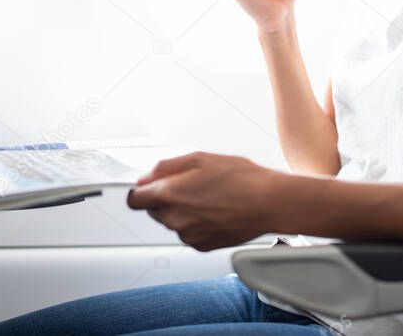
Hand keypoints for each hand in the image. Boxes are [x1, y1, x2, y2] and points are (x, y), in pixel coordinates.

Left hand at [126, 151, 275, 250]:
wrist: (268, 203)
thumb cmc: (240, 179)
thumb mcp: (199, 158)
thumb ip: (166, 167)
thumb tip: (147, 177)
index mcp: (168, 195)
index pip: (134, 200)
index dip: (143, 190)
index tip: (151, 186)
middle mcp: (174, 219)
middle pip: (154, 210)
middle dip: (167, 198)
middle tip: (193, 185)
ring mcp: (188, 235)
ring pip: (174, 222)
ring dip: (184, 210)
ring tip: (210, 196)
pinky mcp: (202, 245)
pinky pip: (190, 232)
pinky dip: (197, 223)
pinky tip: (216, 210)